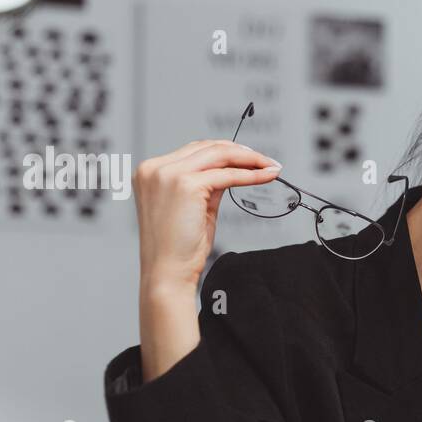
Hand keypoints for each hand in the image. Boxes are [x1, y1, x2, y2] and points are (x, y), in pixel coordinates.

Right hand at [133, 139, 280, 295]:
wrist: (167, 273)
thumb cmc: (178, 249)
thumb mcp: (194, 208)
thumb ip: (208, 186)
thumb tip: (231, 172)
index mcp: (151, 172)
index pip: (194, 150)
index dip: (226, 151)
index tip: (250, 158)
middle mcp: (155, 169)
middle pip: (207, 147)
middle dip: (241, 152)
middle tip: (267, 161)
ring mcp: (168, 174)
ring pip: (218, 155)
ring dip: (250, 159)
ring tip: (270, 167)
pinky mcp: (186, 185)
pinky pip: (227, 175)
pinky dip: (250, 175)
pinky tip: (265, 177)